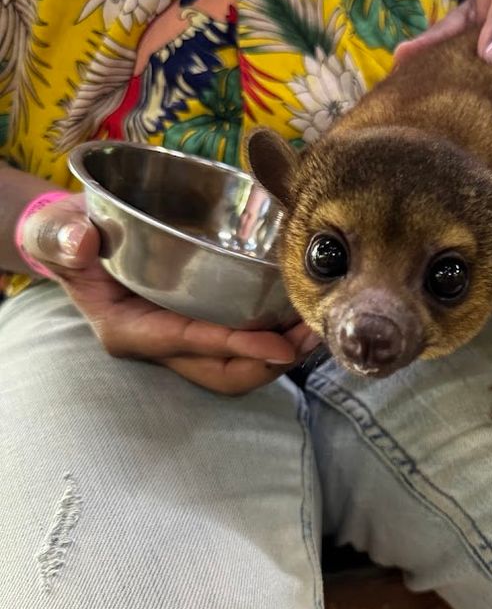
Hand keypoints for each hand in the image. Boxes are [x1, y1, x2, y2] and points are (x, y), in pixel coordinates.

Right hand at [19, 193, 318, 393]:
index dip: (236, 345)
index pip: (189, 343)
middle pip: (226, 373)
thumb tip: (82, 239)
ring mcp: (184, 341)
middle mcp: (161, 344)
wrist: (74, 243)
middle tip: (315, 332)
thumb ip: (62, 239)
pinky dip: (277, 335)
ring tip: (318, 326)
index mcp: (129, 329)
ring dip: (283, 351)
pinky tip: (303, 313)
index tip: (280, 345)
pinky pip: (243, 345)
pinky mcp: (200, 327)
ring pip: (241, 365)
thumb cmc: (66, 239)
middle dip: (273, 360)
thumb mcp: (56, 236)